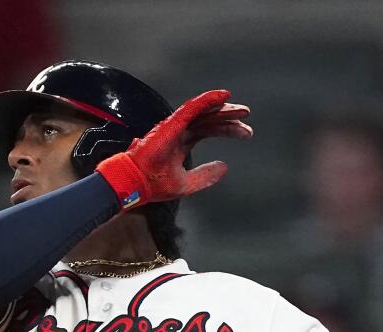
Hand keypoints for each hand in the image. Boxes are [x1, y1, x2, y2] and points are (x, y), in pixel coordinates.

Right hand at [95, 89, 251, 210]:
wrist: (135, 184)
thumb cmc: (154, 184)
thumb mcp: (186, 183)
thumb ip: (205, 175)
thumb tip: (224, 167)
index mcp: (182, 141)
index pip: (209, 129)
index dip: (228, 130)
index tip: (246, 133)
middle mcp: (179, 130)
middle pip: (209, 119)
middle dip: (229, 118)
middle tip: (247, 119)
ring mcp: (175, 126)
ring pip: (204, 112)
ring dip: (223, 108)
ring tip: (242, 110)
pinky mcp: (172, 124)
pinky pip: (192, 108)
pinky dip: (208, 100)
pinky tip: (223, 96)